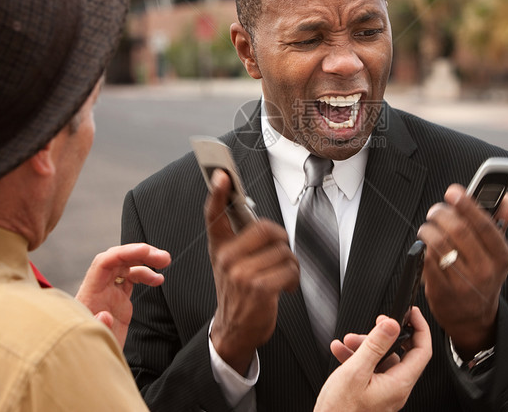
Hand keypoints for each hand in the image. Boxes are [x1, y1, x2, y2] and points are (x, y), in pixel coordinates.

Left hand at [75, 243, 170, 347]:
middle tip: (163, 257)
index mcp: (90, 295)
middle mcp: (98, 289)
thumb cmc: (85, 353)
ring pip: (126, 266)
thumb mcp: (92, 343)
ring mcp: (108, 293)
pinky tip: (158, 279)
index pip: (104, 263)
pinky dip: (146, 274)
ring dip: (145, 260)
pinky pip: (130, 278)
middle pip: (117, 260)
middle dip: (140, 253)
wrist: (86, 363)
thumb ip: (98, 328)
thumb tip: (105, 315)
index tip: (146, 252)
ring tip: (165, 261)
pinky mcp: (117, 300)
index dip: (125, 253)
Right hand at [207, 169, 299, 374]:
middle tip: (280, 251)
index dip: (218, 194)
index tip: (221, 175)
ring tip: (281, 276)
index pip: (214, 216)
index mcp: (219, 248)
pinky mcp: (258, 287)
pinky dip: (293, 278)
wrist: (234, 330)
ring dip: (290, 264)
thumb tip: (260, 221)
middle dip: (280, 239)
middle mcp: (226, 258)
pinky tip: (285, 287)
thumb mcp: (230, 265)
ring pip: (282, 251)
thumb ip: (240, 242)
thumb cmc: (239, 294)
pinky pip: (289, 269)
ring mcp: (241, 273)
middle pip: (264, 228)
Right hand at [315, 308, 431, 411]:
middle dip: (383, 336)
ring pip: (382, 360)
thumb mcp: (356, 372)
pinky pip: (371, 371)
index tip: (412, 313)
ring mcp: (384, 394)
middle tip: (374, 324)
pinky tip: (342, 353)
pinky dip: (358, 359)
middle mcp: (395, 390)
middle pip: (400, 353)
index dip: (420, 328)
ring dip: (365, 347)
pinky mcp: (373, 396)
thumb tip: (392, 324)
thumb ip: (375, 346)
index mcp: (398, 384)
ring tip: (347, 342)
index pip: (422, 351)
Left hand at [417, 184, 507, 356]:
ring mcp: (463, 282)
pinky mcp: (442, 291)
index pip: (485, 224)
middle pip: (458, 230)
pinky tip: (425, 245)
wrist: (474, 319)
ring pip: (439, 243)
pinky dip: (423, 247)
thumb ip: (500, 223)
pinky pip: (427, 260)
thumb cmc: (484, 276)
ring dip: (428, 229)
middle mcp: (485, 270)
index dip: (467, 204)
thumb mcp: (497, 254)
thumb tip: (507, 197)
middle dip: (441, 214)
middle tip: (436, 210)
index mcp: (501, 256)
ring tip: (428, 227)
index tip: (453, 191)